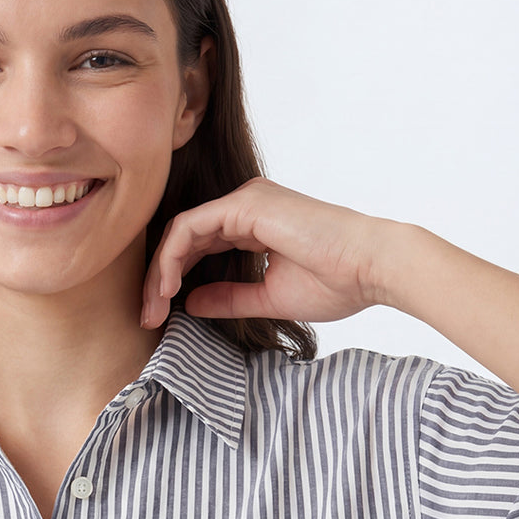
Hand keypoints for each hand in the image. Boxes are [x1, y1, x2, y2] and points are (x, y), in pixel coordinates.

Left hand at [141, 177, 389, 328]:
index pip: (197, 247)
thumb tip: (190, 304)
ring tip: (152, 308)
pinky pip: (189, 228)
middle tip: (147, 318)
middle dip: (158, 280)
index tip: (160, 317)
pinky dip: (171, 258)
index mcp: (254, 223)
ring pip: (180, 232)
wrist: (372, 268)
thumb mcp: (269, 297)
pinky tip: (165, 289)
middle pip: (182, 239)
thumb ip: (229, 298)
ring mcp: (244, 201)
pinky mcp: (244, 204)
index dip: (173, 281)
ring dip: (159, 272)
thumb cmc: (337, 282)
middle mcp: (245, 206)